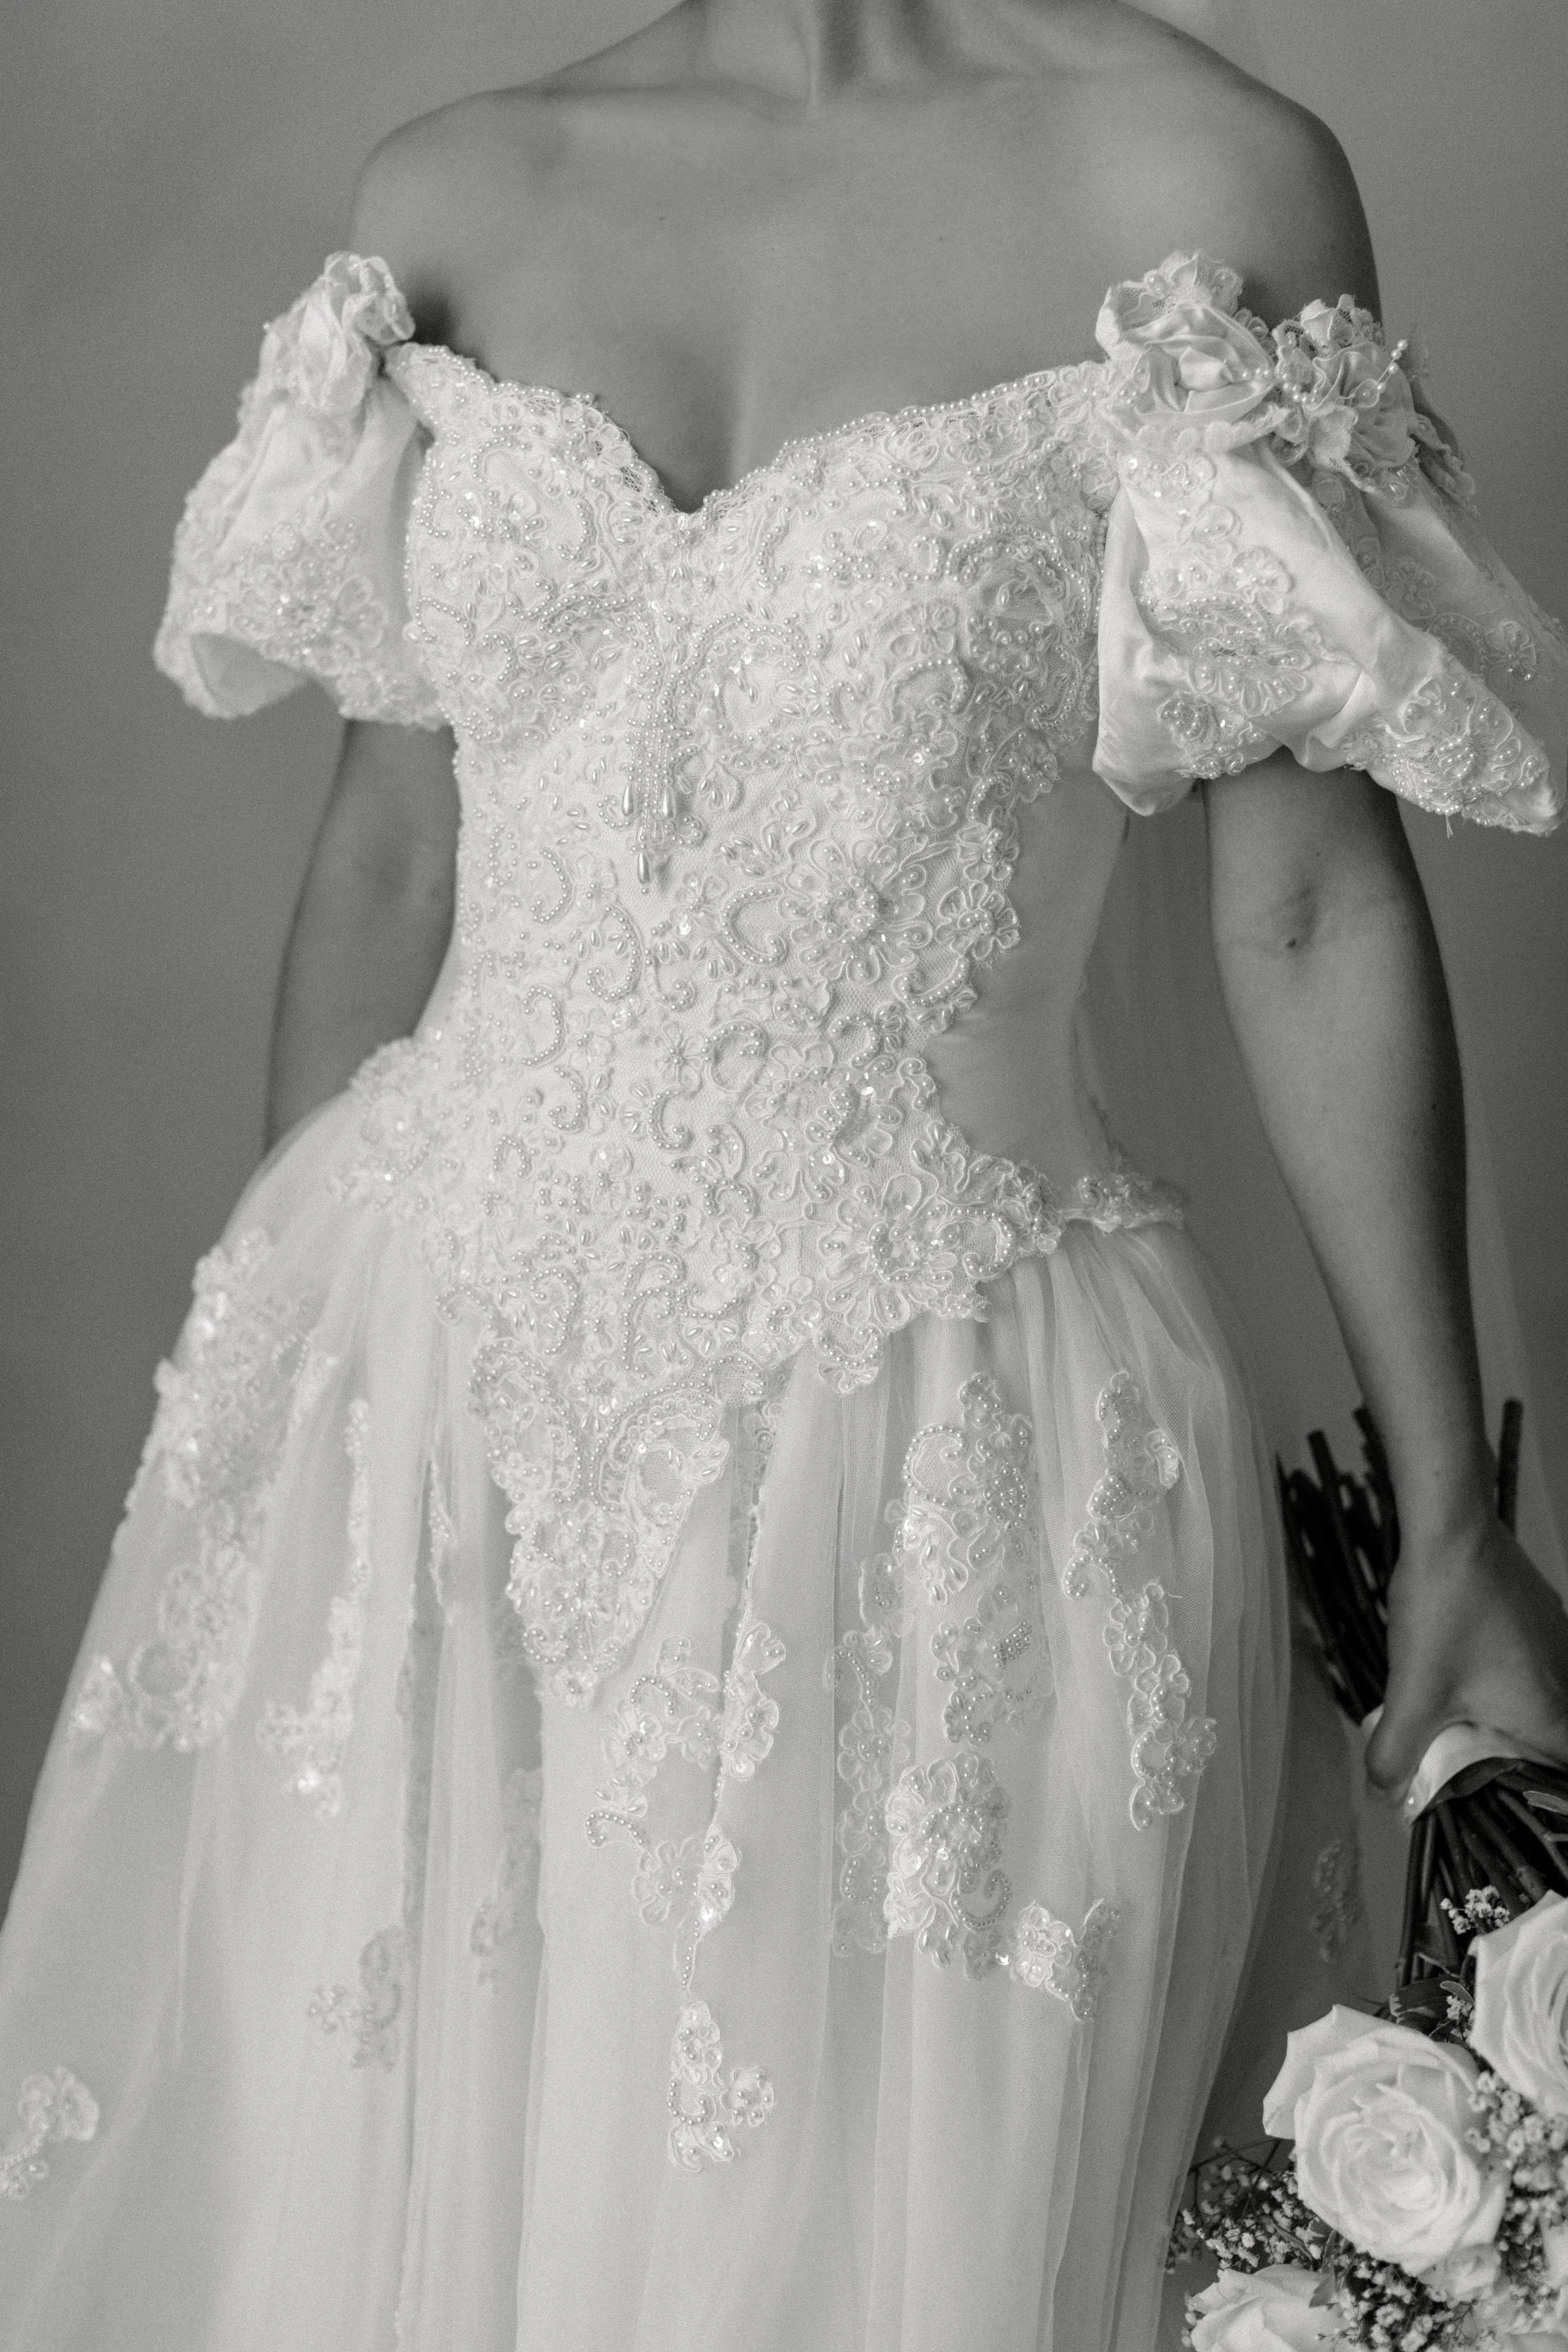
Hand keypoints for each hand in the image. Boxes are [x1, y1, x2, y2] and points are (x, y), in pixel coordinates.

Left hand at [1365, 1515, 1567, 1797]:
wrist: (1452, 1530)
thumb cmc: (1443, 1615)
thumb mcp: (1411, 1694)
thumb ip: (1396, 1753)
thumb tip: (1388, 1794)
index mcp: (1552, 1716)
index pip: (1559, 1780)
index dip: (1533, 1798)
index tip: (1496, 1808)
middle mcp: (1566, 1685)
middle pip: (1547, 1745)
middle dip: (1506, 1763)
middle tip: (1461, 1773)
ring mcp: (1558, 1647)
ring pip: (1535, 1706)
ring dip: (1499, 1722)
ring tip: (1453, 1731)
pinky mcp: (1541, 1620)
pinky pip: (1526, 1671)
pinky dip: (1498, 1686)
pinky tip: (1459, 1679)